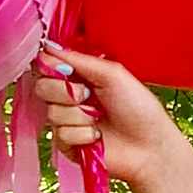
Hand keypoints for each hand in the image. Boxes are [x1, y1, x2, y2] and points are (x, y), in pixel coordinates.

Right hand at [31, 41, 189, 192]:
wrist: (150, 146)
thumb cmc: (138, 106)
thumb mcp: (111, 73)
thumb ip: (78, 59)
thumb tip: (48, 46)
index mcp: (78, 75)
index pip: (46, 64)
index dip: (50, 67)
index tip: (65, 71)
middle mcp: (68, 96)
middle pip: (42, 87)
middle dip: (65, 92)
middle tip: (88, 96)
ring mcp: (66, 121)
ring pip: (52, 113)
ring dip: (79, 116)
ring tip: (99, 119)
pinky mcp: (67, 144)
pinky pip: (61, 134)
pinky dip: (82, 134)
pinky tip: (97, 137)